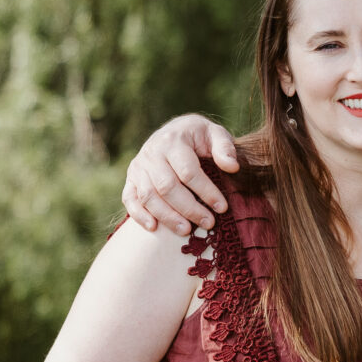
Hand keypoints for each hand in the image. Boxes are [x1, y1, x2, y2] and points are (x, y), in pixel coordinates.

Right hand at [123, 115, 239, 235]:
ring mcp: (138, 167)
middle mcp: (152, 153)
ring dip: (167, 216)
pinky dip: (139, 215)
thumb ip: (225, 148)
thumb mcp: (215, 134)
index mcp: (173, 141)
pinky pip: (129, 198)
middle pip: (167, 187)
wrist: (174, 131)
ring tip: (186, 230)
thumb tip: (232, 167)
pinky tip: (154, 228)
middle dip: (189, 208)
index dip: (206, 191)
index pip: (188, 171)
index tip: (222, 207)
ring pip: (148, 196)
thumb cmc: (199, 137)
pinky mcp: (131, 179)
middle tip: (209, 223)